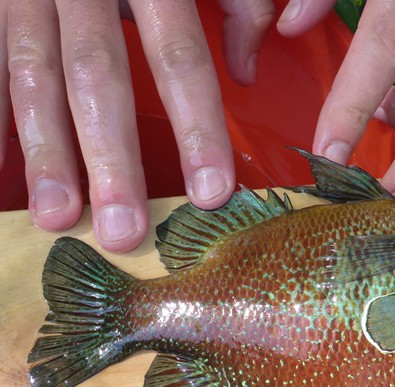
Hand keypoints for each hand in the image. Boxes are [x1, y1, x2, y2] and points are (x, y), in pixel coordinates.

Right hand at [1, 0, 276, 251]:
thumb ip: (236, 0)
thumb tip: (247, 70)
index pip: (178, 55)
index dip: (196, 127)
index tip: (211, 193)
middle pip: (97, 76)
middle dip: (111, 159)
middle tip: (125, 232)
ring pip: (31, 74)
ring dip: (46, 153)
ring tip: (59, 218)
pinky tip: (3, 171)